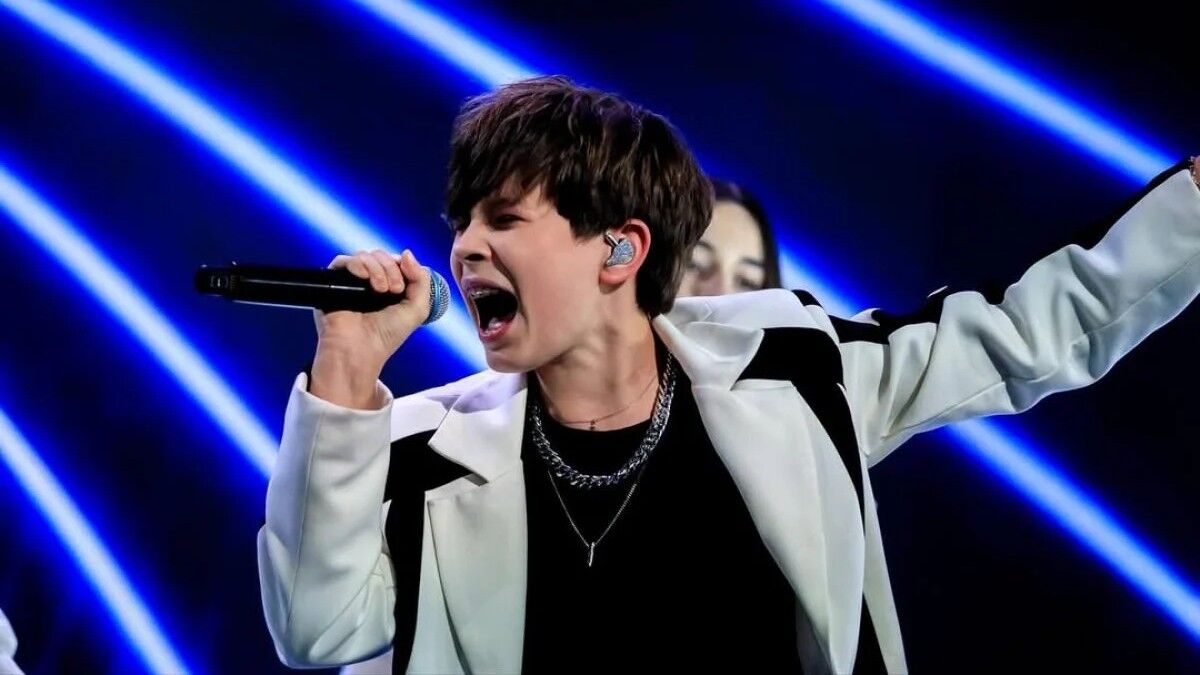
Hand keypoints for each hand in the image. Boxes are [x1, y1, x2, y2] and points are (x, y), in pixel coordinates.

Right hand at [309, 249, 431, 407]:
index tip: (404, 284)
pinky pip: (343, 261)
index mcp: (390, 288)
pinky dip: (357, 264)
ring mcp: (352, 282)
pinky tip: (363, 278)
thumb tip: (407, 253)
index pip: (397, 262)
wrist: (359, 350)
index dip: (403, 266)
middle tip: (394, 290)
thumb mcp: (417, 309)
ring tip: (381, 290)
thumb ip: (421, 280)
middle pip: (382, 256)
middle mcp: (370, 283)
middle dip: (391, 268)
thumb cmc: (386, 336)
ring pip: (365, 256)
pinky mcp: (335, 283)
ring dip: (377, 268)